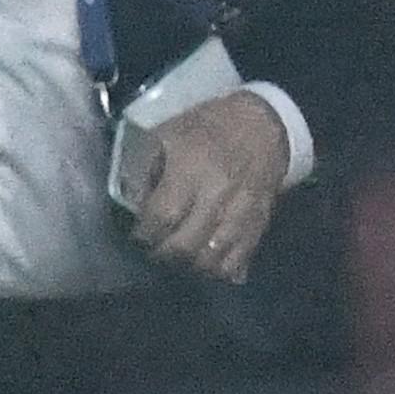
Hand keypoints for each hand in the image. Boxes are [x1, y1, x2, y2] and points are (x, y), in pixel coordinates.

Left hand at [129, 89, 292, 285]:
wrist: (264, 124)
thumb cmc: (208, 127)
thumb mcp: (169, 133)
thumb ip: (147, 168)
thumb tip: (130, 204)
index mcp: (194, 168)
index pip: (163, 216)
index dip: (144, 233)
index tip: (137, 235)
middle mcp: (220, 194)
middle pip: (185, 245)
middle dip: (162, 255)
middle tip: (153, 250)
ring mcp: (242, 212)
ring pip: (211, 259)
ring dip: (188, 266)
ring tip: (176, 260)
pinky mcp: (259, 223)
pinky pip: (237, 261)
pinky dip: (217, 270)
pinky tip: (204, 264)